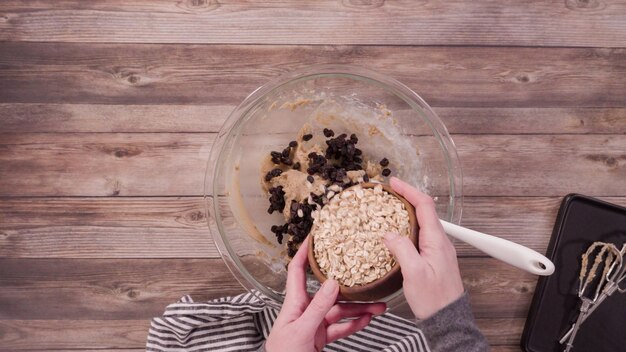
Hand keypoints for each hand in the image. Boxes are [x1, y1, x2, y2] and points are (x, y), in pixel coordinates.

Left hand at [265, 238, 385, 351]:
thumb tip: (332, 283)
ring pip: (340, 311)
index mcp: (294, 304)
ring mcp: (314, 325)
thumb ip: (317, 308)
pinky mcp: (321, 338)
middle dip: (349, 288)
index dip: (303, 253)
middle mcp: (304, 311)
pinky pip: (341, 328)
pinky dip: (354, 324)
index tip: (314, 238)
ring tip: (379, 306)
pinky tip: (368, 319)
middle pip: (329, 293)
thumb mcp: (301, 331)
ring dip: (359, 309)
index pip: (297, 272)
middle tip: (365, 278)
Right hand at [383, 177, 464, 319]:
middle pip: (425, 211)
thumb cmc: (433, 299)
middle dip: (407, 198)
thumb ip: (402, 249)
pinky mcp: (434, 259)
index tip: (394, 183)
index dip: (409, 191)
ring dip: (407, 213)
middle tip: (389, 194)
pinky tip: (397, 234)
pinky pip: (421, 236)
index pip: (425, 206)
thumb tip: (389, 234)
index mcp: (436, 241)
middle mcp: (440, 242)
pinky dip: (408, 228)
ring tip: (390, 210)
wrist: (448, 319)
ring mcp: (438, 250)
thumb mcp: (413, 273)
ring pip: (423, 223)